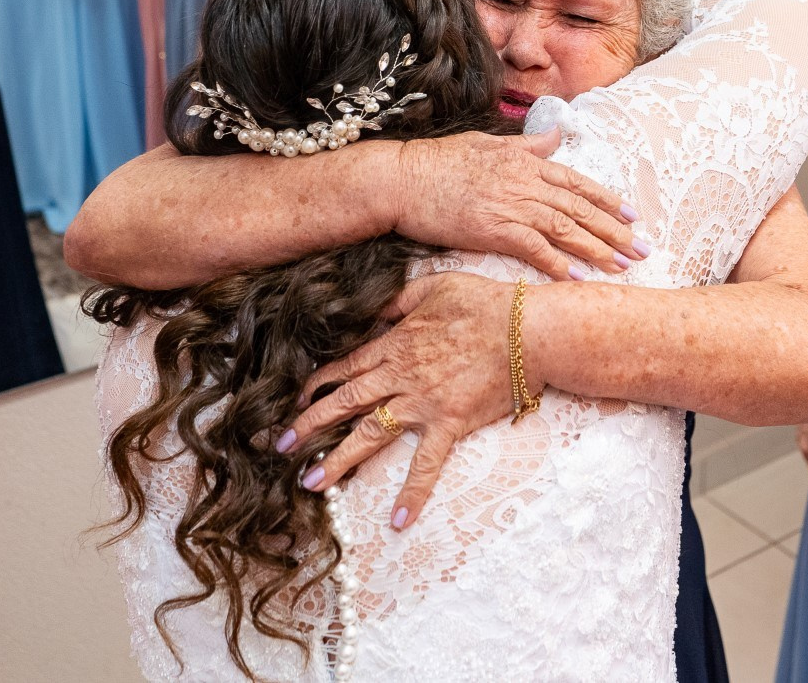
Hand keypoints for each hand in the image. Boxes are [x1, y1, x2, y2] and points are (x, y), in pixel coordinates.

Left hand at [280, 273, 514, 530]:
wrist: (526, 330)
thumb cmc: (484, 303)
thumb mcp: (433, 286)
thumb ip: (397, 300)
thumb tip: (373, 310)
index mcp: (394, 343)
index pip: (345, 368)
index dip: (318, 385)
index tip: (297, 400)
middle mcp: (400, 376)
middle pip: (345, 403)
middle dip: (309, 424)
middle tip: (281, 446)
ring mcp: (422, 402)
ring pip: (369, 434)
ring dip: (338, 459)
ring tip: (311, 482)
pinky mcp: (450, 423)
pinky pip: (427, 465)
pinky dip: (412, 493)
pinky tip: (397, 521)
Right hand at [393, 131, 642, 281]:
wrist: (400, 179)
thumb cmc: (437, 162)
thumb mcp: (487, 143)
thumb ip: (525, 145)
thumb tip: (556, 136)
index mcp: (524, 162)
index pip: (576, 182)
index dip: (607, 199)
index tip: (632, 215)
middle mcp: (523, 182)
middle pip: (579, 207)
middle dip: (614, 229)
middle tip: (641, 248)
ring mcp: (509, 205)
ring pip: (564, 227)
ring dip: (595, 248)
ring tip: (621, 265)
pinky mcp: (492, 228)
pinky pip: (534, 248)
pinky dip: (559, 264)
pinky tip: (577, 278)